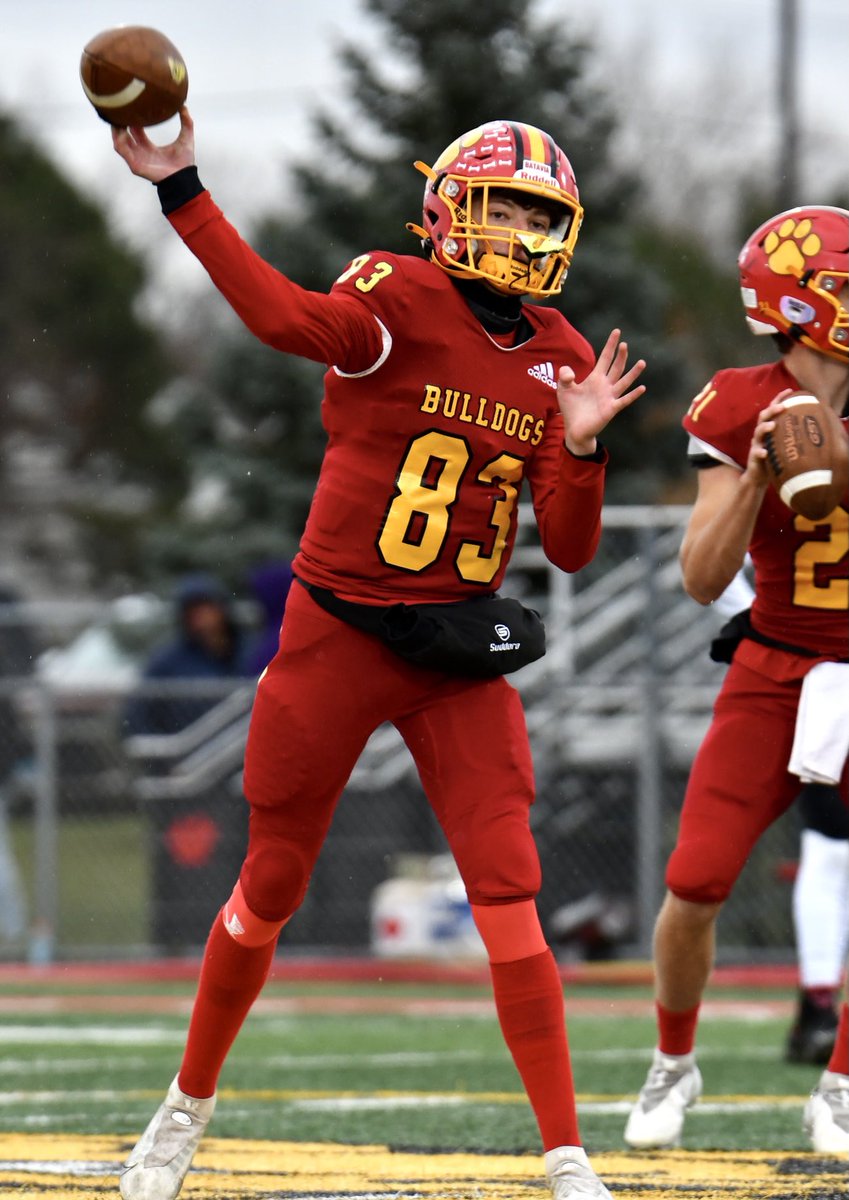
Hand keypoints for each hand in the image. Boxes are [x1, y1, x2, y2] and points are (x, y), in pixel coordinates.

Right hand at [111, 106, 195, 181]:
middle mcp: (140, 152)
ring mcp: (136, 159)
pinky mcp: (135, 165)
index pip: (135, 130)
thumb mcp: (185, 138)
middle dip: (120, 122)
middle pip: (124, 135)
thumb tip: (184, 105)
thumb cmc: (184, 163)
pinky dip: (118, 139)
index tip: (132, 105)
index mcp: (149, 147)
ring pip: (119, 141)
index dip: (133, 118)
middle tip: (120, 107)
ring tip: (116, 115)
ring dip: (116, 128)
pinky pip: (122, 150)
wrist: (184, 178)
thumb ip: (186, 122)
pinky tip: (119, 128)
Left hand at [557, 329, 645, 455]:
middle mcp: (605, 386)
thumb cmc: (571, 408)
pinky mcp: (611, 409)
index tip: (617, 331)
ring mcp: (609, 397)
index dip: (610, 345)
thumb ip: (564, 376)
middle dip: (620, 356)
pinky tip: (642, 388)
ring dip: (633, 373)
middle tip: (624, 344)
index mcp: (595, 378)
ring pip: (624, 382)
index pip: (605, 358)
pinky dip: (633, 395)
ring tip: (642, 362)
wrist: (574, 429)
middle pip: (616, 367)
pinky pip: (624, 400)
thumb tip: (569, 371)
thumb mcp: (563, 389)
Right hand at [743, 391, 790, 487]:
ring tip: (772, 425)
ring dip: (764, 428)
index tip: (790, 390)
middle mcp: (760, 435)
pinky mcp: (754, 458)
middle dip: (772, 410)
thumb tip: (809, 422)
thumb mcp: (781, 443)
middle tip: (782, 407)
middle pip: (763, 418)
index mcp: (767, 429)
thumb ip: (789, 433)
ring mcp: (756, 445)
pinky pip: (756, 453)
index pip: (772, 410)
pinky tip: (765, 452)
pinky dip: (760, 452)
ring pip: (757, 433)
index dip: (778, 399)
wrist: (758, 477)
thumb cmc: (773, 458)